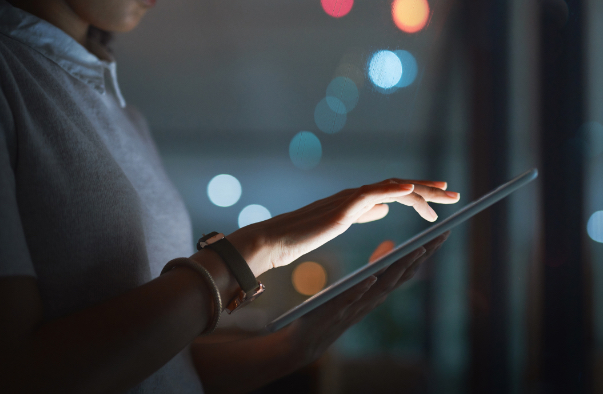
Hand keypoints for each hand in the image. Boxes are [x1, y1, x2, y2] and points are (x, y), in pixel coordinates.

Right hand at [229, 178, 458, 275]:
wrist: (275, 240)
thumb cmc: (302, 235)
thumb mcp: (342, 223)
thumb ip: (363, 214)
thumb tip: (384, 209)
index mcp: (357, 201)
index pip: (394, 192)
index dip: (418, 193)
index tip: (438, 197)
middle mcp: (356, 195)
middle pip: (399, 186)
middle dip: (428, 189)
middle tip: (454, 194)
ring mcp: (349, 199)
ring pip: (392, 187)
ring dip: (420, 190)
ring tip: (443, 194)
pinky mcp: (342, 209)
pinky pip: (372, 194)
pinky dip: (393, 190)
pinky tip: (411, 190)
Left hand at [283, 231, 449, 363]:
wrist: (307, 340)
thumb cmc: (334, 310)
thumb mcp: (358, 285)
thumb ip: (375, 266)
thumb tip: (391, 243)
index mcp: (378, 289)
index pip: (407, 267)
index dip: (426, 251)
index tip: (443, 232)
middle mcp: (373, 298)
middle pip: (402, 274)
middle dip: (423, 255)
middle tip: (441, 235)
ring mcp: (357, 306)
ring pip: (383, 286)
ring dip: (400, 268)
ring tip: (416, 249)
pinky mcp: (335, 311)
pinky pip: (351, 299)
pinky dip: (363, 288)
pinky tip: (371, 276)